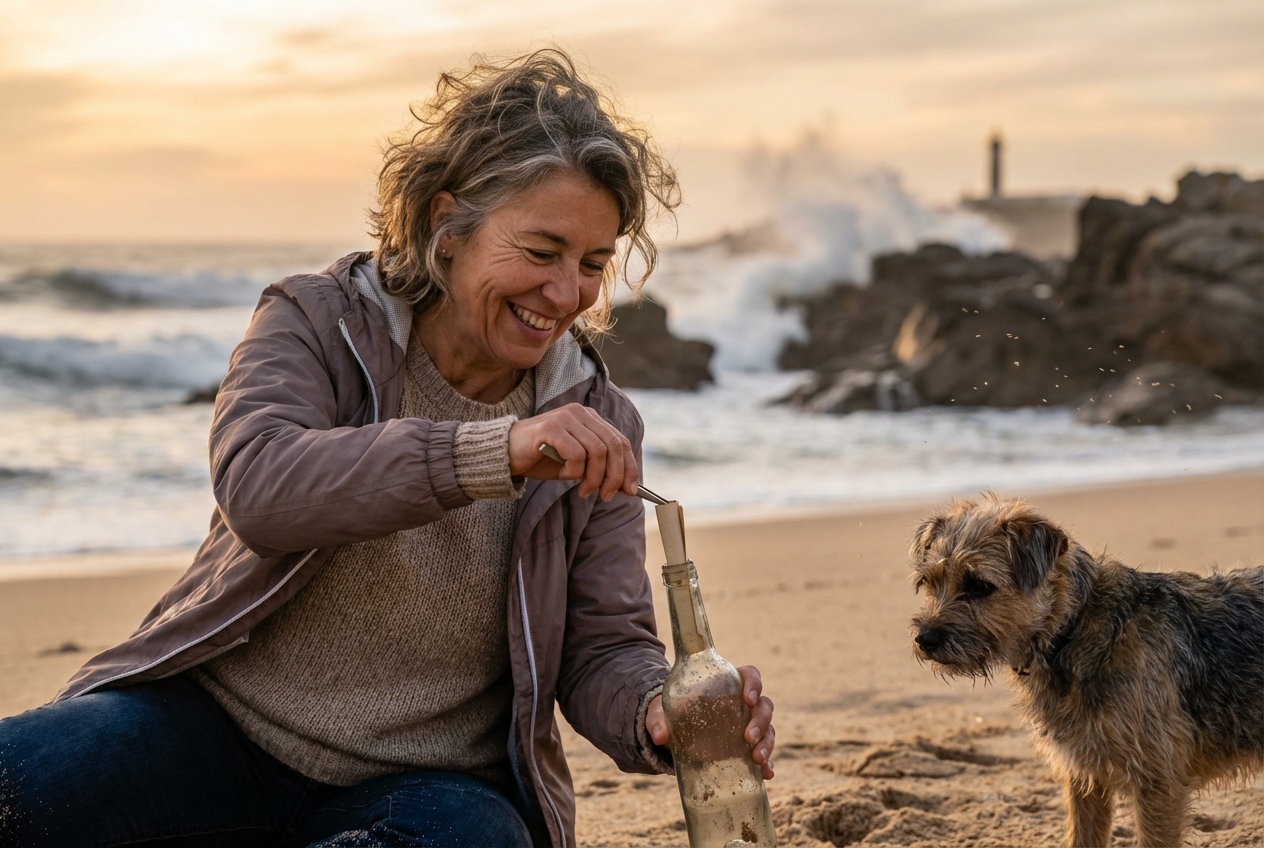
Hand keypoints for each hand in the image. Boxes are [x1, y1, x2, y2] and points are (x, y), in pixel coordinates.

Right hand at [508, 403, 637, 500]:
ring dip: (594, 477)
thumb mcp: (575, 466)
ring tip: (584, 491)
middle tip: (606, 496)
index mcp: (589, 418)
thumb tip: (627, 488)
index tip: (630, 491)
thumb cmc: (540, 459)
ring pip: (597, 451)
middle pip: (612, 446)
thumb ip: (599, 471)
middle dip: (614, 476)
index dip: (629, 467)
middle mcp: (580, 413)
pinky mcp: (551, 427)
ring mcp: (565, 417)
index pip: (619, 441)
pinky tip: (565, 475)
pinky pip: (576, 453)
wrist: (504, 454)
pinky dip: (575, 470)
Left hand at [645, 665, 775, 779]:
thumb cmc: (672, 714)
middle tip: (748, 737)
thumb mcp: (662, 712)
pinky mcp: (746, 749)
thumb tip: (659, 736)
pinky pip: (764, 753)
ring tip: (757, 759)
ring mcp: (747, 727)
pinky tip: (766, 774)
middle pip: (764, 705)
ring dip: (767, 743)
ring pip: (768, 729)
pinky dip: (768, 763)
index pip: (750, 676)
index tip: (748, 698)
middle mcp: (742, 705)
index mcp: (728, 685)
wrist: (674, 736)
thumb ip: (658, 718)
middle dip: (761, 720)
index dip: (754, 684)